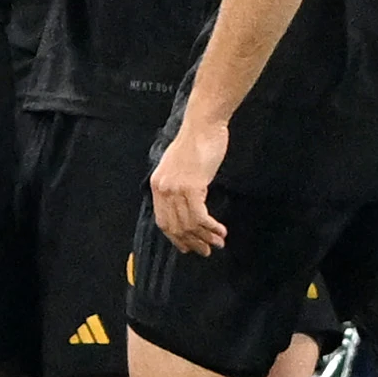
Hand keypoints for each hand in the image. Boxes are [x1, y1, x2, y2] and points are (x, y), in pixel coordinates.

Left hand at [149, 120, 228, 253]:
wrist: (203, 125)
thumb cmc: (196, 143)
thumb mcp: (180, 167)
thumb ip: (179, 186)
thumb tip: (189, 208)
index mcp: (157, 185)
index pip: (163, 221)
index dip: (176, 238)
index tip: (188, 247)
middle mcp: (162, 189)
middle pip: (175, 227)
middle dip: (192, 242)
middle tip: (206, 251)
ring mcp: (175, 189)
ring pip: (188, 224)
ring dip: (205, 237)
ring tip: (218, 243)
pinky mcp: (191, 187)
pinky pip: (199, 217)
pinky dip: (210, 227)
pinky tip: (220, 231)